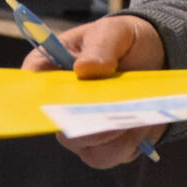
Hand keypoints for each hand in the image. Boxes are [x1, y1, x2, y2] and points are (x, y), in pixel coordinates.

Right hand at [24, 14, 166, 167]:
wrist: (155, 58)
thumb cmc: (122, 40)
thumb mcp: (113, 32)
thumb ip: (100, 47)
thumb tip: (83, 70)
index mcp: (50, 68)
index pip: (31, 85)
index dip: (37, 97)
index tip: (57, 102)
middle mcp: (61, 104)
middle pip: (57, 124)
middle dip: (80, 123)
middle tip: (103, 117)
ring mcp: (81, 127)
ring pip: (84, 146)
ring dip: (108, 135)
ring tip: (131, 118)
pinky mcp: (105, 144)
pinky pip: (109, 154)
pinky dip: (126, 143)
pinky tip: (140, 126)